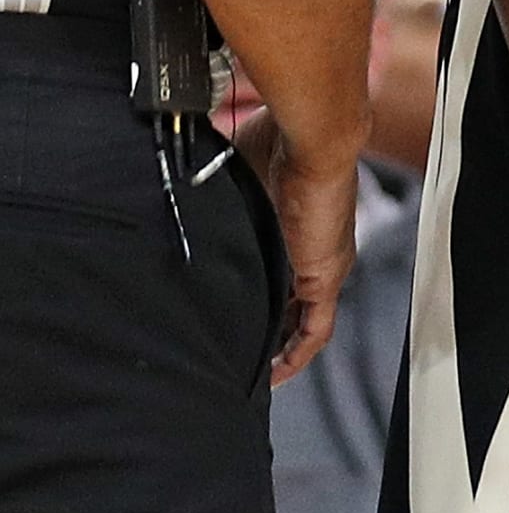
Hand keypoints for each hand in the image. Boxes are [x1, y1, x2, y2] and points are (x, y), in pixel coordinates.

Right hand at [235, 110, 358, 381]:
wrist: (312, 139)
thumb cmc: (281, 141)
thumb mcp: (240, 170)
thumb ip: (217, 187)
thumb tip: (178, 183)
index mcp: (297, 228)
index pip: (282, 275)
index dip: (263, 301)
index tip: (237, 319)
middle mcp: (315, 251)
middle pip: (294, 303)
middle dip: (270, 332)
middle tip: (240, 355)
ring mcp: (325, 265)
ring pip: (305, 320)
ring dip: (282, 347)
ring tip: (254, 373)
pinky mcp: (326, 276)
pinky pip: (316, 329)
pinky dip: (296, 353)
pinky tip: (275, 373)